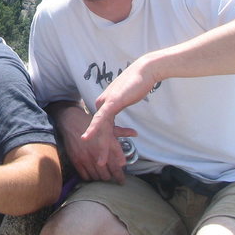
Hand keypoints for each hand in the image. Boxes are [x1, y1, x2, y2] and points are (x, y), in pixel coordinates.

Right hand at [57, 105, 134, 183]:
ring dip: (100, 178)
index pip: (115, 168)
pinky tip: (92, 174)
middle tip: (111, 177)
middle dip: (110, 178)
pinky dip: (89, 177)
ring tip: (102, 176)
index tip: (122, 182)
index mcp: (106, 147)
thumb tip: (135, 133)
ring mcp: (86, 158)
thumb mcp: (108, 127)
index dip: (120, 177)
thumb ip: (122, 133)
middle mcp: (96, 154)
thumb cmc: (92, 125)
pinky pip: (84, 176)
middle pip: (106, 175)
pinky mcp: (76, 160)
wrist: (72, 122)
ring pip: (96, 177)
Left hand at [79, 58, 155, 181]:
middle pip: (100, 130)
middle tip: (101, 163)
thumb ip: (121, 102)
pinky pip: (101, 119)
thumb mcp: (127, 96)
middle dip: (101, 148)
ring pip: (100, 128)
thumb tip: (121, 104)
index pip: (103, 126)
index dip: (106, 141)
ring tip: (101, 161)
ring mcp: (105, 103)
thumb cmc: (139, 83)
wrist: (146, 71)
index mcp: (105, 104)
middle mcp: (102, 104)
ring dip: (102, 146)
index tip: (109, 153)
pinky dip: (95, 130)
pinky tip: (88, 138)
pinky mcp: (111, 102)